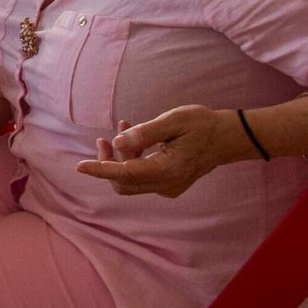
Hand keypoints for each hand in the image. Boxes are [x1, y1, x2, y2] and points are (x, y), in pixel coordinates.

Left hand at [74, 106, 239, 197]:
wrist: (228, 138)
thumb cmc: (203, 125)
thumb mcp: (175, 120)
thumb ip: (146, 132)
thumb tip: (118, 142)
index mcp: (168, 170)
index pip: (126, 174)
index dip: (100, 169)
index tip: (79, 166)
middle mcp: (166, 184)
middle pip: (123, 181)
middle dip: (107, 162)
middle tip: (103, 138)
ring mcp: (167, 187)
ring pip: (130, 180)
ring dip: (119, 158)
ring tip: (122, 127)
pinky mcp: (167, 183)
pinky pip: (140, 176)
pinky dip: (131, 158)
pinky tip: (133, 135)